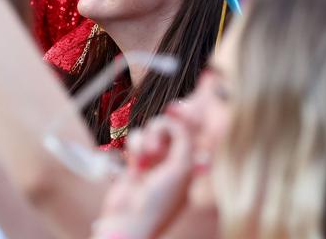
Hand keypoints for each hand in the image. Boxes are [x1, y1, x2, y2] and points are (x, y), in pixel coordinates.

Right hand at [95, 116, 194, 238]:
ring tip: (147, 154)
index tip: (184, 104)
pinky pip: (137, 138)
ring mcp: (156, 160)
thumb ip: (183, 139)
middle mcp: (177, 161)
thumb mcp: (180, 168)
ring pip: (154, 130)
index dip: (191, 116)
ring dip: (149, 138)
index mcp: (194, 165)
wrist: (129, 221)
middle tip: (166, 124)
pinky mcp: (137, 160)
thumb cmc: (159, 201)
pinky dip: (135, 146)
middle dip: (165, 127)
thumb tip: (178, 118)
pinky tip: (135, 163)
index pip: (196, 132)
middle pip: (174, 127)